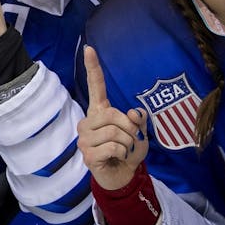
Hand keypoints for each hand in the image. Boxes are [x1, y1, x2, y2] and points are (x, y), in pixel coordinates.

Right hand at [77, 46, 148, 190]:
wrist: (122, 176)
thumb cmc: (128, 150)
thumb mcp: (139, 132)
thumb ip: (138, 120)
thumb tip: (134, 113)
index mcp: (99, 112)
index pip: (96, 87)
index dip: (93, 67)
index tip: (89, 48)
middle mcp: (88, 122)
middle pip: (113, 115)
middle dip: (131, 130)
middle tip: (131, 141)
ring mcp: (84, 139)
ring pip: (115, 133)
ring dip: (128, 145)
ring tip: (124, 152)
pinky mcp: (87, 155)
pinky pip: (113, 148)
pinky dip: (123, 154)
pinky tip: (118, 159)